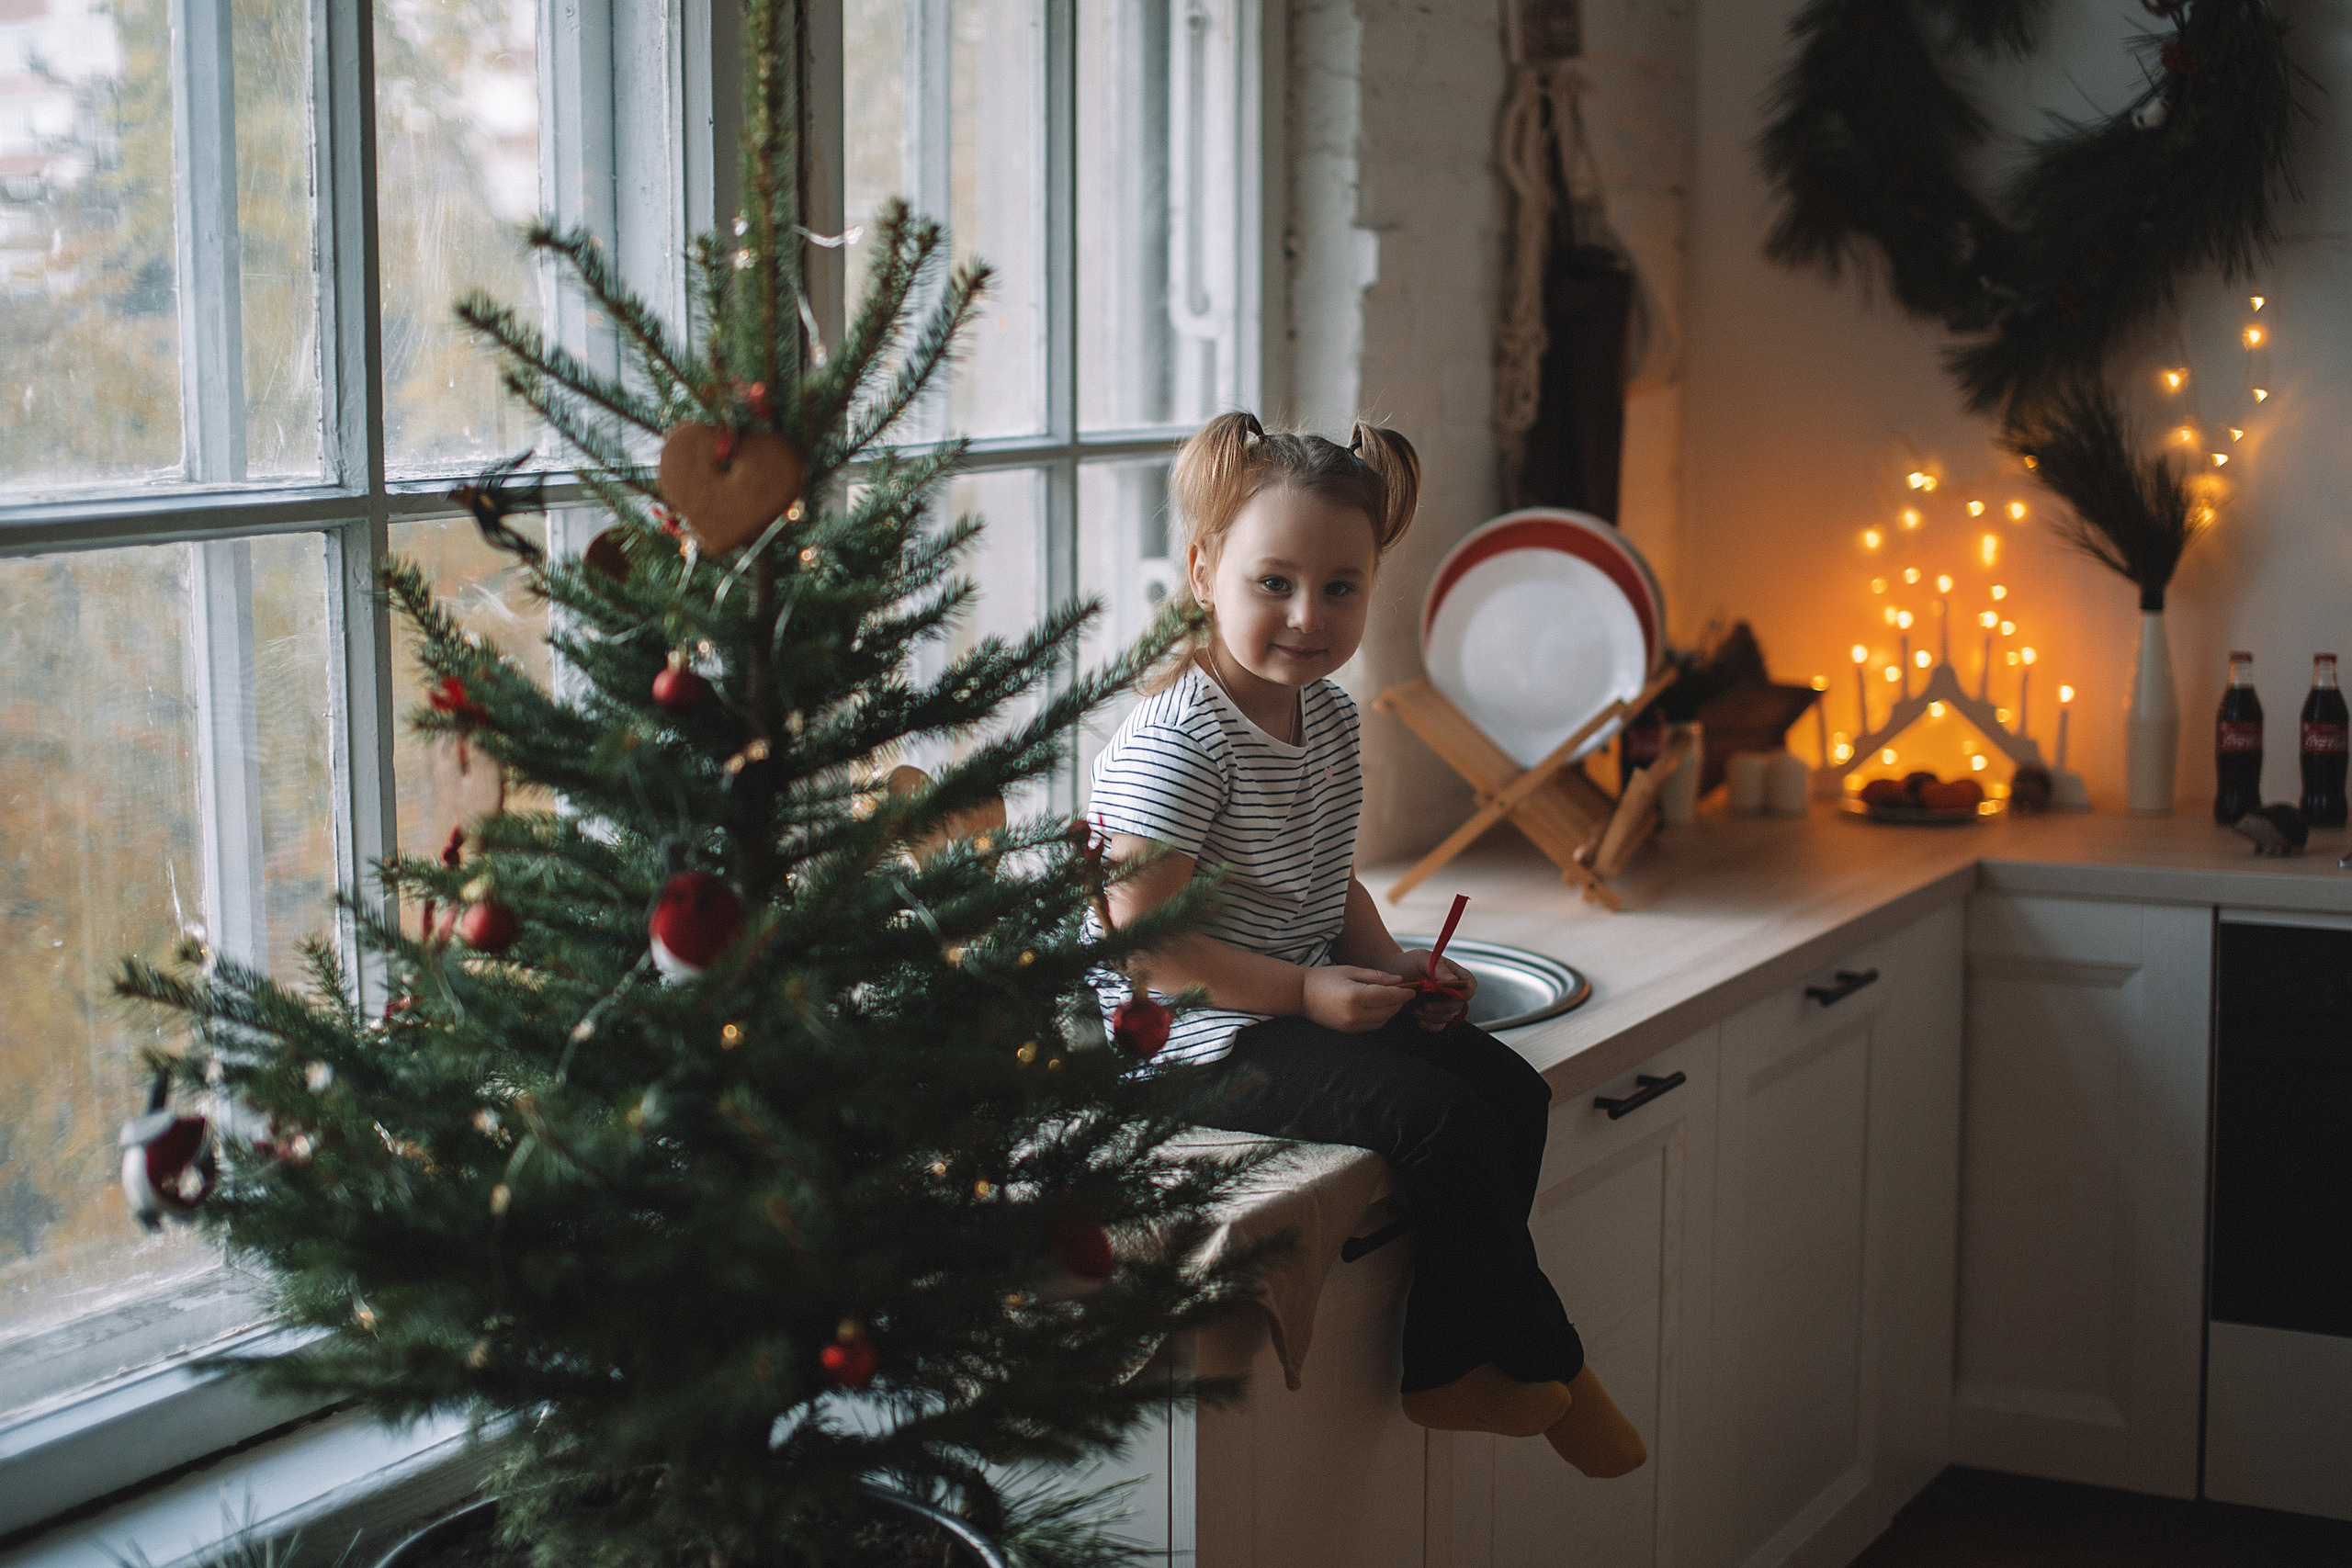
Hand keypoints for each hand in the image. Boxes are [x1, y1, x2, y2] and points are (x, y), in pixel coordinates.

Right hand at [1301, 964, 1415, 1032]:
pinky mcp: (1348, 1032)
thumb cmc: (1325, 978)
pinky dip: (1379, 1018)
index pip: (1389, 997)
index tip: (1412, 989)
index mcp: (1355, 996)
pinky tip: (1376, 1007)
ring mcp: (1351, 1026)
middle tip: (1401, 991)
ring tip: (1388, 998)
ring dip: (1389, 1010)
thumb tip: (1399, 980)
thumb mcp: (1351, 970)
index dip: (1403, 993)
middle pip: (1388, 1011)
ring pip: (1382, 1021)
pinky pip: (1372, 1027)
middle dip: (1398, 1002)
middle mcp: (1355, 1014)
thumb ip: (1376, 976)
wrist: (1300, 994)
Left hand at [1397, 948, 1476, 1031]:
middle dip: (1443, 1007)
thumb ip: (1438, 968)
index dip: (1465, 992)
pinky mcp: (1432, 1014)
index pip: (1470, 985)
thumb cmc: (1408, 963)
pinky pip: (1439, 1025)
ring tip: (1415, 1009)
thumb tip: (1454, 980)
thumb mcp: (1422, 959)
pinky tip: (1418, 1018)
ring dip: (1432, 1016)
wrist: (1391, 975)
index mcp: (1453, 973)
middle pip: (1460, 1004)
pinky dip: (1430, 1025)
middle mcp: (1451, 989)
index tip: (1449, 993)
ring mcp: (1442, 1003)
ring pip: (1448, 1017)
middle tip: (1425, 1005)